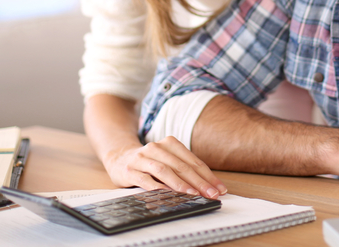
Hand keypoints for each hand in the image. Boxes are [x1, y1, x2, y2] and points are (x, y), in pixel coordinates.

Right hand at [104, 137, 226, 198]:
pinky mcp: (130, 170)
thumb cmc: (150, 162)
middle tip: (211, 194)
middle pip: (182, 166)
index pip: (193, 161)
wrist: (120, 157)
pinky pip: (145, 179)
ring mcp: (143, 158)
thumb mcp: (168, 160)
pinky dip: (157, 187)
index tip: (219, 188)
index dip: (207, 176)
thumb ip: (184, 169)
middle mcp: (157, 148)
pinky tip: (166, 194)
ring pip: (165, 171)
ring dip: (180, 184)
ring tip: (193, 194)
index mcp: (170, 143)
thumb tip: (208, 185)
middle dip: (199, 182)